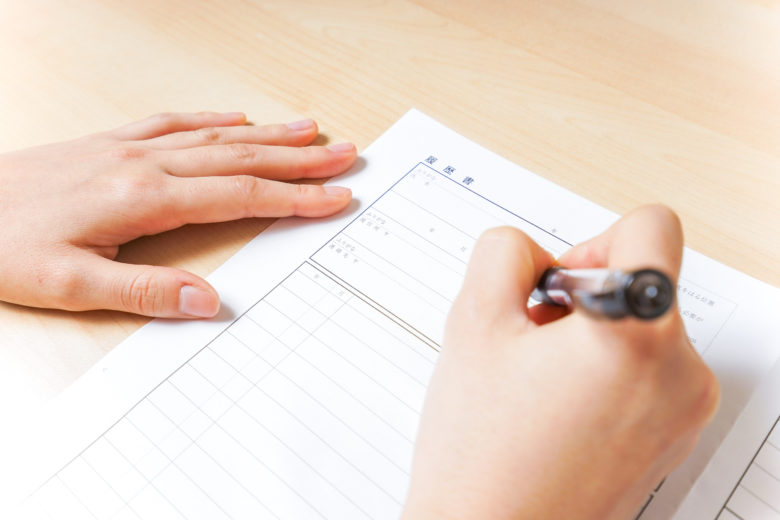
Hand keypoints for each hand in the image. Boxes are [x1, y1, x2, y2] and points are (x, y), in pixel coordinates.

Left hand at [0, 112, 355, 317]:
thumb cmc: (3, 247)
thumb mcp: (69, 286)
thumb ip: (145, 293)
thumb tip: (210, 302)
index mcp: (145, 199)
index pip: (240, 196)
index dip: (295, 197)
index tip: (335, 197)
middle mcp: (145, 164)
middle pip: (241, 157)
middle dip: (299, 158)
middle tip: (345, 154)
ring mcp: (129, 147)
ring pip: (215, 134)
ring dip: (268, 133)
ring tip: (309, 129)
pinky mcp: (110, 142)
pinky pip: (173, 121)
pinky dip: (211, 118)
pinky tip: (234, 116)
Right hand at [403, 205, 718, 519]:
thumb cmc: (482, 455)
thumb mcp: (473, 321)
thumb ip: (504, 253)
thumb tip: (534, 253)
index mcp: (638, 334)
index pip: (652, 227)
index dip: (593, 241)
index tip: (560, 284)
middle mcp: (681, 373)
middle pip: (643, 282)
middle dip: (581, 299)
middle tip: (532, 342)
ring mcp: (683, 412)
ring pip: (641, 328)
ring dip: (588, 337)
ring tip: (539, 382)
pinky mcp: (673, 437)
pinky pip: (647, 372)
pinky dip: (603, 372)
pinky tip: (556, 407)